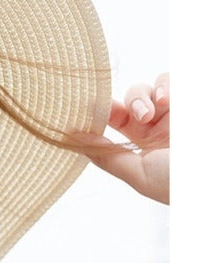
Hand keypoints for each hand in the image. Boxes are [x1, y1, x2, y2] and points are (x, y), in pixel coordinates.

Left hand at [76, 73, 168, 203]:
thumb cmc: (178, 183)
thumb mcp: (139, 174)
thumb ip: (106, 156)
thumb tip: (70, 139)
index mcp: (143, 147)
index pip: (115, 121)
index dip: (101, 112)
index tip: (87, 108)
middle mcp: (160, 127)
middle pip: (131, 101)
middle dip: (129, 103)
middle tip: (139, 116)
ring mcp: (177, 112)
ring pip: (151, 87)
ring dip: (146, 94)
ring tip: (156, 109)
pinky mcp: (192, 100)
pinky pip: (173, 79)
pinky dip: (165, 84)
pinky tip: (168, 100)